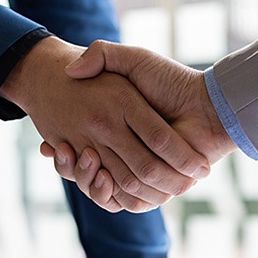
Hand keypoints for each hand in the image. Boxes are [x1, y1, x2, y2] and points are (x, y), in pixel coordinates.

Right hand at [0, 37, 209, 211]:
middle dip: (70, 168)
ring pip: (102, 189)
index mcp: (118, 130)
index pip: (80, 149)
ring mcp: (140, 172)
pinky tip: (100, 177)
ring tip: (82, 159)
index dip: (62, 152)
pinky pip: (125, 202)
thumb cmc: (171, 80)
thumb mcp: (133, 60)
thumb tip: (70, 70)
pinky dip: (109, 195)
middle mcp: (127, 154)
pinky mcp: (154, 187)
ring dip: (85, 181)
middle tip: (59, 151)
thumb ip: (103, 55)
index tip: (49, 144)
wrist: (208, 105)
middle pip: (86, 173)